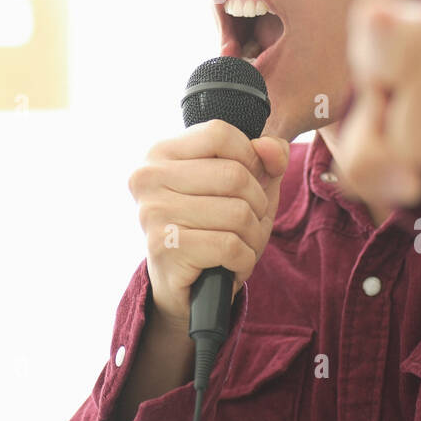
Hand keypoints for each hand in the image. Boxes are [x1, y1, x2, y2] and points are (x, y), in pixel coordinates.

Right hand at [127, 119, 289, 328]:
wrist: (184, 286)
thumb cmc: (214, 227)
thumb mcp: (246, 186)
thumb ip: (266, 157)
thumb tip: (272, 148)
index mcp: (161, 153)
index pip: (219, 133)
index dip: (250, 157)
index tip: (250, 181)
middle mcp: (149, 178)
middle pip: (234, 175)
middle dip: (257, 205)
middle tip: (247, 223)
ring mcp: (153, 212)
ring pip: (238, 213)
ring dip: (253, 237)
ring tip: (239, 246)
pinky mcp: (165, 248)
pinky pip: (230, 246)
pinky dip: (243, 260)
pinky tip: (230, 265)